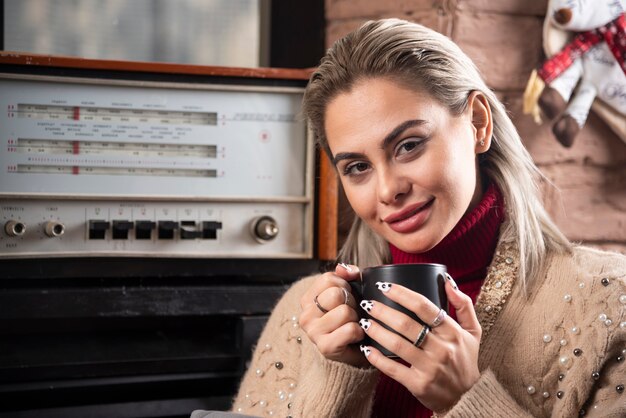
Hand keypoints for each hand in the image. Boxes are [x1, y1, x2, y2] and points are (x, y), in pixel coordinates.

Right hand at [298, 263, 367, 366]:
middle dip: (352, 303)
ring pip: (345, 312)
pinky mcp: (325, 347)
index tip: (347, 297)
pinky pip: (351, 329)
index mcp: (308, 299)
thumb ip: (346, 277)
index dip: (345, 286)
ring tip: (352, 325)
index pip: (329, 279)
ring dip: (356, 319)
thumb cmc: (349, 320)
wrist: (352, 353)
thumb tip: (346, 269)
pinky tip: (355, 337)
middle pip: (337, 294)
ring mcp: (313, 332)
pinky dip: (359, 333)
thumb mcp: (347, 294)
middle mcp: (305, 315)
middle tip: (351, 314)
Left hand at [358, 278, 480, 412]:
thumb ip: (463, 304)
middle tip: (367, 303)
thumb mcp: (473, 332)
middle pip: (406, 324)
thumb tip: (447, 281)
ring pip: (397, 344)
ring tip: (364, 321)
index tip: (385, 286)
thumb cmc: (465, 360)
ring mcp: (429, 368)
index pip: (424, 307)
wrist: (467, 398)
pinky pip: (393, 368)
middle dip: (382, 311)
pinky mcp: (418, 384)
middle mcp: (441, 349)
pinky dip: (377, 358)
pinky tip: (366, 348)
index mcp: (452, 332)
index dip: (402, 294)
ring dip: (377, 331)